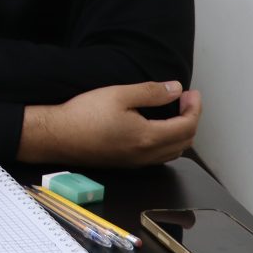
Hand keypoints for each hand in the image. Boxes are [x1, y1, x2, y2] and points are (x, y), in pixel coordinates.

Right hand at [19, 81, 202, 166]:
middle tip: (185, 99)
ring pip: (173, 152)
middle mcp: (146, 155)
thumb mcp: (118, 94)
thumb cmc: (84, 114)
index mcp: (148, 137)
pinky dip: (168, 142)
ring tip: (175, 112)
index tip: (192, 93)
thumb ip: (150, 92)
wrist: (57, 136)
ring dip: (181, 132)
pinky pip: (159, 156)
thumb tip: (176, 89)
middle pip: (185, 141)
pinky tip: (157, 127)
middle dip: (191, 118)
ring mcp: (137, 162)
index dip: (194, 108)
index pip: (187, 126)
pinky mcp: (127, 163)